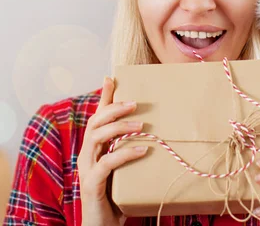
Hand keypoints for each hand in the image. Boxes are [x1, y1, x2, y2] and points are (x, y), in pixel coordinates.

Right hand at [77, 77, 147, 225]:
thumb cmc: (118, 195)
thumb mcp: (127, 168)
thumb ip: (133, 149)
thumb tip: (158, 132)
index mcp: (94, 148)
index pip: (97, 117)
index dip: (104, 97)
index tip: (111, 78)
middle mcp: (87, 154)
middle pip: (95, 122)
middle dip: (113, 108)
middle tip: (135, 102)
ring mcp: (87, 169)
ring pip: (96, 138)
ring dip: (120, 127)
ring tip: (142, 124)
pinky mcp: (92, 184)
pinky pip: (107, 163)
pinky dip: (126, 153)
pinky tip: (143, 149)